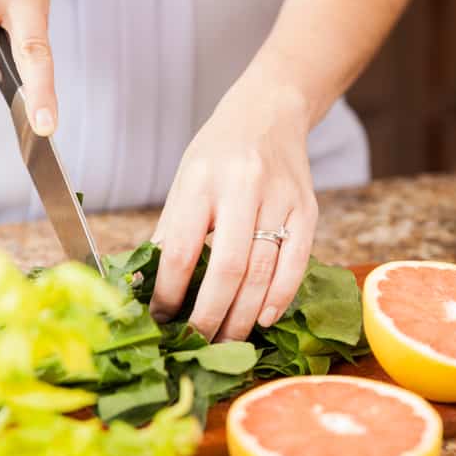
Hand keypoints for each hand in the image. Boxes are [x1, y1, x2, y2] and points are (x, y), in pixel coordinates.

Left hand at [149, 79, 318, 341]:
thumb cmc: (219, 151)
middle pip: (227, 266)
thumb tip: (147, 287)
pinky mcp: (308, 208)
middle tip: (196, 343)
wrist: (270, 112)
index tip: (160, 319)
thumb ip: (171, 232)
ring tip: (227, 340)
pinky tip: (264, 319)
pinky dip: (280, 296)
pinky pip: (296, 262)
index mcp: (200, 180)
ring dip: (243, 314)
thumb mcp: (184, 181)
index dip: (169, 292)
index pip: (181, 249)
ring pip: (263, 270)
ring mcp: (280, 198)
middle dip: (210, 315)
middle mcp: (242, 186)